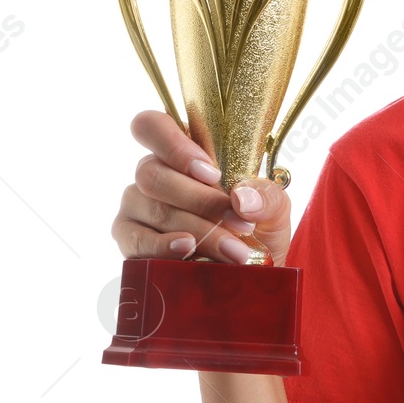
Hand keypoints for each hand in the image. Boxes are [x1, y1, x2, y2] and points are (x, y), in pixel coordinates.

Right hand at [110, 109, 294, 265]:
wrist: (250, 275)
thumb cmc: (254, 230)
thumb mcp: (274, 210)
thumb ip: (267, 197)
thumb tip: (241, 198)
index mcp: (182, 153)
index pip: (152, 127)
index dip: (173, 145)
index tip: (212, 173)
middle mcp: (153, 174)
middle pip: (153, 173)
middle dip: (201, 201)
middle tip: (240, 224)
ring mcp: (136, 206)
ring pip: (154, 208)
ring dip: (199, 230)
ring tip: (234, 251)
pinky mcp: (129, 239)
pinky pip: (136, 239)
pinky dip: (163, 245)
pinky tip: (187, 249)